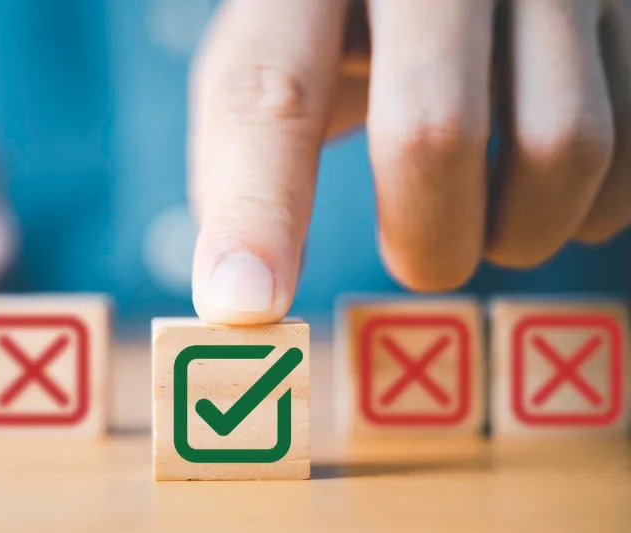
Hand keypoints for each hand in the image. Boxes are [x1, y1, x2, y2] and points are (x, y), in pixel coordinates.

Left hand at [188, 0, 630, 324]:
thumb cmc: (347, 20)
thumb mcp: (279, 54)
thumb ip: (250, 155)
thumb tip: (242, 296)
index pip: (268, 95)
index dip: (257, 211)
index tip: (244, 306)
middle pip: (433, 132)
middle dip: (428, 242)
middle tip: (423, 262)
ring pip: (563, 144)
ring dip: (521, 230)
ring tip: (486, 219)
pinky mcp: (629, 4)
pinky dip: (591, 204)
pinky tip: (546, 186)